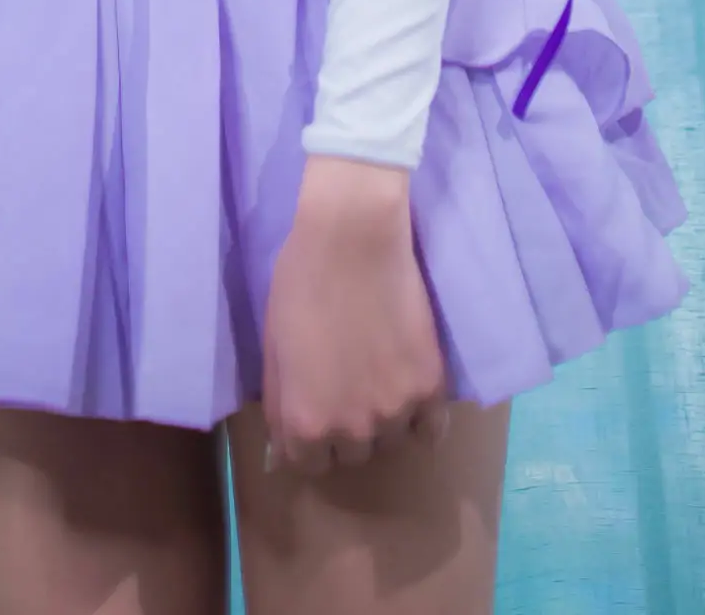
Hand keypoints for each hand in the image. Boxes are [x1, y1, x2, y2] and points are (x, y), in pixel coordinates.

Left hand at [261, 155, 449, 475]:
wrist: (352, 239)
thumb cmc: (301, 282)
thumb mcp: (274, 349)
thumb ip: (280, 406)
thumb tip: (282, 451)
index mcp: (306, 422)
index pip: (308, 465)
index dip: (309, 439)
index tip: (316, 412)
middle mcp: (352, 429)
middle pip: (352, 455)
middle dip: (345, 429)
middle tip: (347, 386)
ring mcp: (395, 411)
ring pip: (390, 442)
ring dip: (382, 421)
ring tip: (378, 377)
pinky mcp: (430, 388)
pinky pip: (431, 430)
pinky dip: (421, 420)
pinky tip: (411, 393)